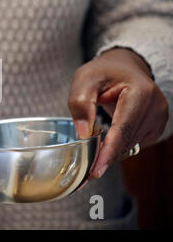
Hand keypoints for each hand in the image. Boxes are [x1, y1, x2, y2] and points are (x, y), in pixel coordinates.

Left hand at [68, 48, 168, 178]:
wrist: (123, 68)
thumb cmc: (103, 72)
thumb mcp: (84, 80)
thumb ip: (80, 103)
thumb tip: (84, 134)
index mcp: (140, 92)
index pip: (123, 128)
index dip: (109, 151)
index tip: (96, 170)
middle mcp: (155, 106)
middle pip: (127, 140)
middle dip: (106, 157)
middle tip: (85, 173)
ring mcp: (159, 117)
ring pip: (131, 145)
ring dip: (111, 153)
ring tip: (91, 158)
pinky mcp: (156, 126)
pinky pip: (135, 143)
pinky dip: (119, 147)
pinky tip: (106, 145)